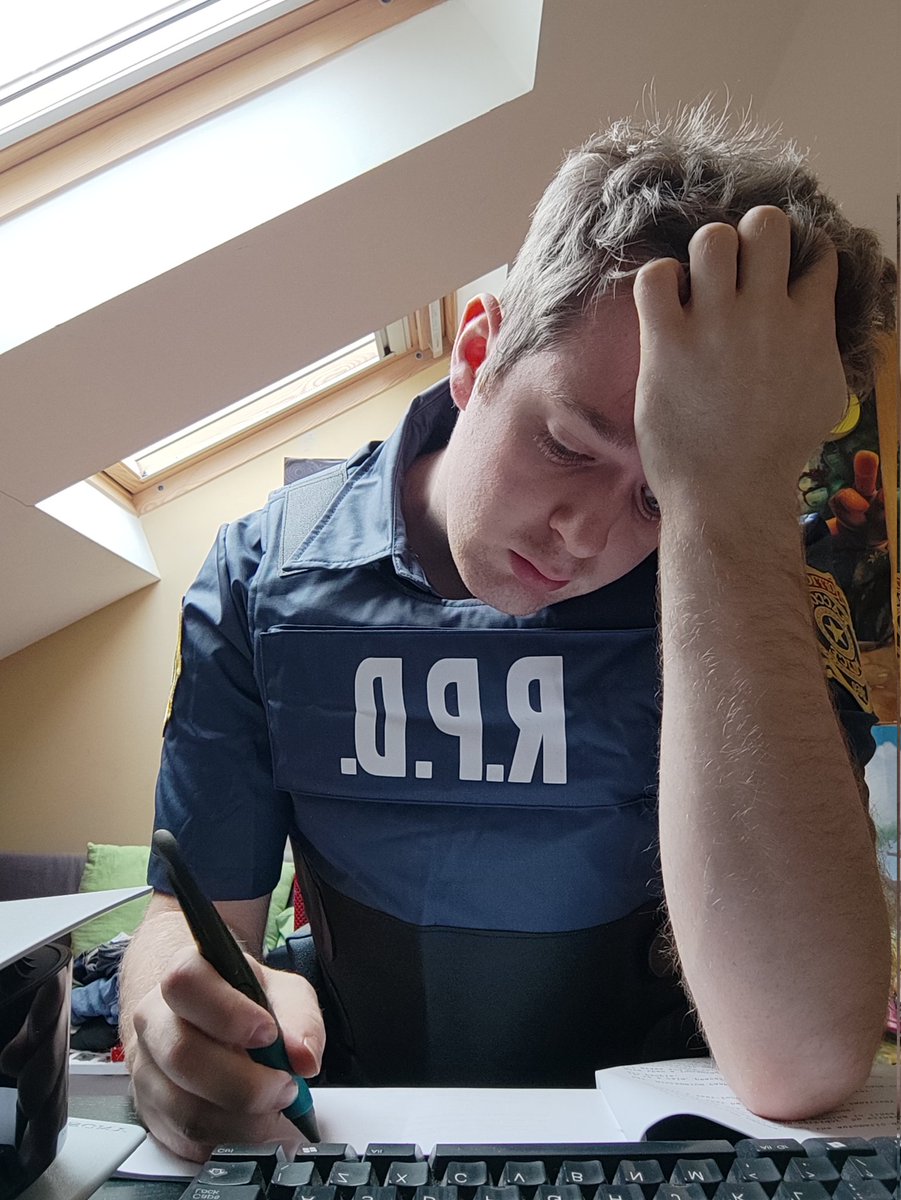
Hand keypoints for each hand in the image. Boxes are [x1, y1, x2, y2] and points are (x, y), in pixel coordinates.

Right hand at [129, 946, 324, 1161]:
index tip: (268, 1034)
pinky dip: (229, 1139)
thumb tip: (304, 1057)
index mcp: (185, 974)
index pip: (186, 983)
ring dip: (242, 1118)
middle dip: (245, 1083)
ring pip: (184, 1108)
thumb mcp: (283, 992)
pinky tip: (251, 1122)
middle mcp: (155, 1020)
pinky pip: (186, 1140)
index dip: (228, 1012)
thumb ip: (300, 1018)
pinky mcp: (151, 1114)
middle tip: (284, 1086)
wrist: (209, 1020)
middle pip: (183, 1055)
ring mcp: (146, 1070)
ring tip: (273, 1105)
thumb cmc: (245, 1002)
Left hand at [632, 206, 846, 510]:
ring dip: (701, 255)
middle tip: (735, 272)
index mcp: (809, 324)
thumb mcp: (828, 399)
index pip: (815, 254)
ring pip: (710, 239)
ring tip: (696, 288)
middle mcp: (765, 313)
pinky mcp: (668, 343)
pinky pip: (654, 277)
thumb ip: (825, 351)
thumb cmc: (778, 455)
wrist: (730, 494)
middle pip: (765, 224)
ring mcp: (715, 325)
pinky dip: (657, 282)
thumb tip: (820, 327)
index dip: (797, 258)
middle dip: (750, 237)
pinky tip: (663, 308)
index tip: (778, 278)